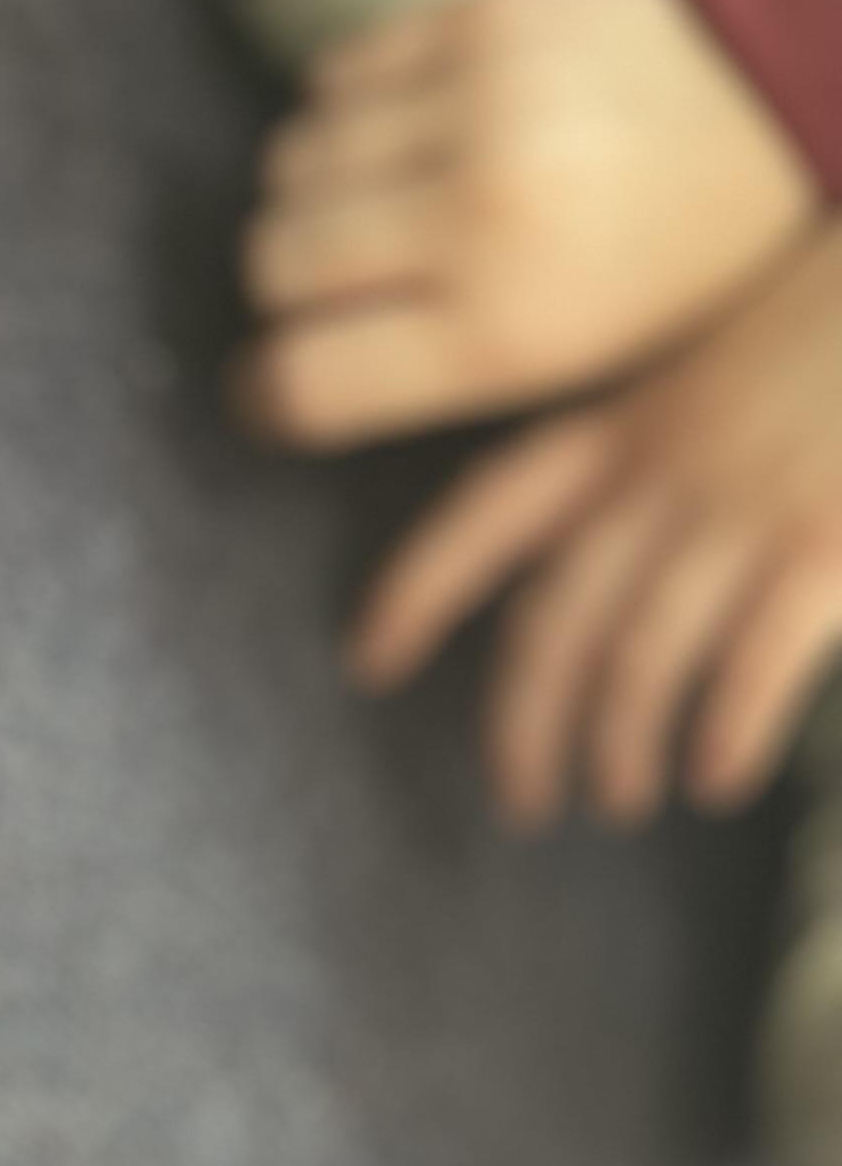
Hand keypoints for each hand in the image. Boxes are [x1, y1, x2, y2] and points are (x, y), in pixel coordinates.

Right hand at [238, 0, 815, 448]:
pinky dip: (344, 109)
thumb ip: (411, 382)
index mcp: (503, 332)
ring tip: (380, 196)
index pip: (300, 381)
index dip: (266, 389)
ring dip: (313, 191)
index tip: (275, 380)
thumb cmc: (659, 265)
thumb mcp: (555, 369)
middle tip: (345, 278)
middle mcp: (480, 215)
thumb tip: (263, 380)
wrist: (779, 103)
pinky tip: (403, 128)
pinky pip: (332, 74)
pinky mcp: (482, 14)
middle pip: (273, 264)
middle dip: (290, 284)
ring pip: (289, 164)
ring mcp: (481, 101)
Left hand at [350, 225, 841, 825]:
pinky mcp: (822, 548)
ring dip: (619, 750)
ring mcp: (743, 510)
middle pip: (550, 625)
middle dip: (523, 726)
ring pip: (635, 664)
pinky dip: (721, 738)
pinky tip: (715, 782)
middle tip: (525, 800)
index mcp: (632, 420)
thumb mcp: (730, 365)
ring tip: (625, 798)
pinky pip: (744, 672)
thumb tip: (597, 583)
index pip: (489, 511)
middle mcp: (667, 472)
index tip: (368, 662)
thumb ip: (659, 458)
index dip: (417, 590)